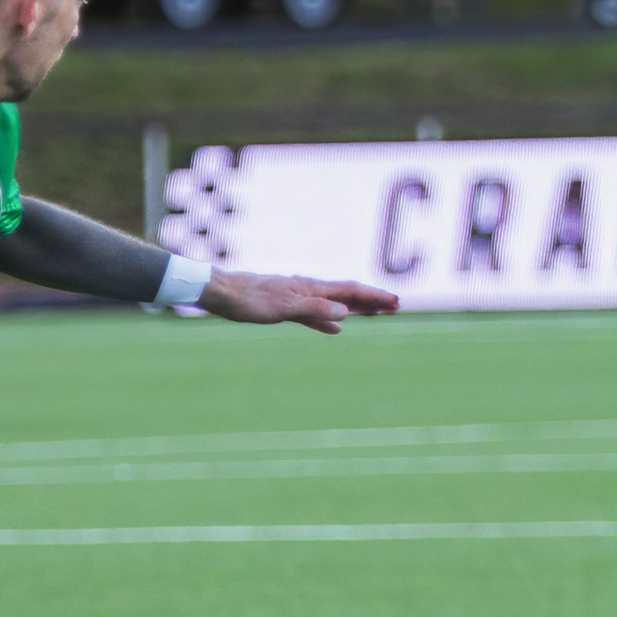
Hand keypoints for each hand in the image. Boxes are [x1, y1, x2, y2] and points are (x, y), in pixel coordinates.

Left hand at [200, 272, 400, 332]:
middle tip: (397, 306)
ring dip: (356, 309)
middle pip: (347, 295)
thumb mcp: (282, 307)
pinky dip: (330, 321)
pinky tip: (336, 328)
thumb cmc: (249, 300)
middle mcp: (308, 290)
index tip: (395, 302)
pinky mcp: (286, 307)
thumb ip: (314, 310)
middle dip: (372, 301)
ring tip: (375, 314)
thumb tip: (344, 314)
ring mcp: (298, 298)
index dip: (374, 297)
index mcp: (310, 288)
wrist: (220, 292)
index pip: (350, 292)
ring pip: (334, 304)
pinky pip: (316, 315)